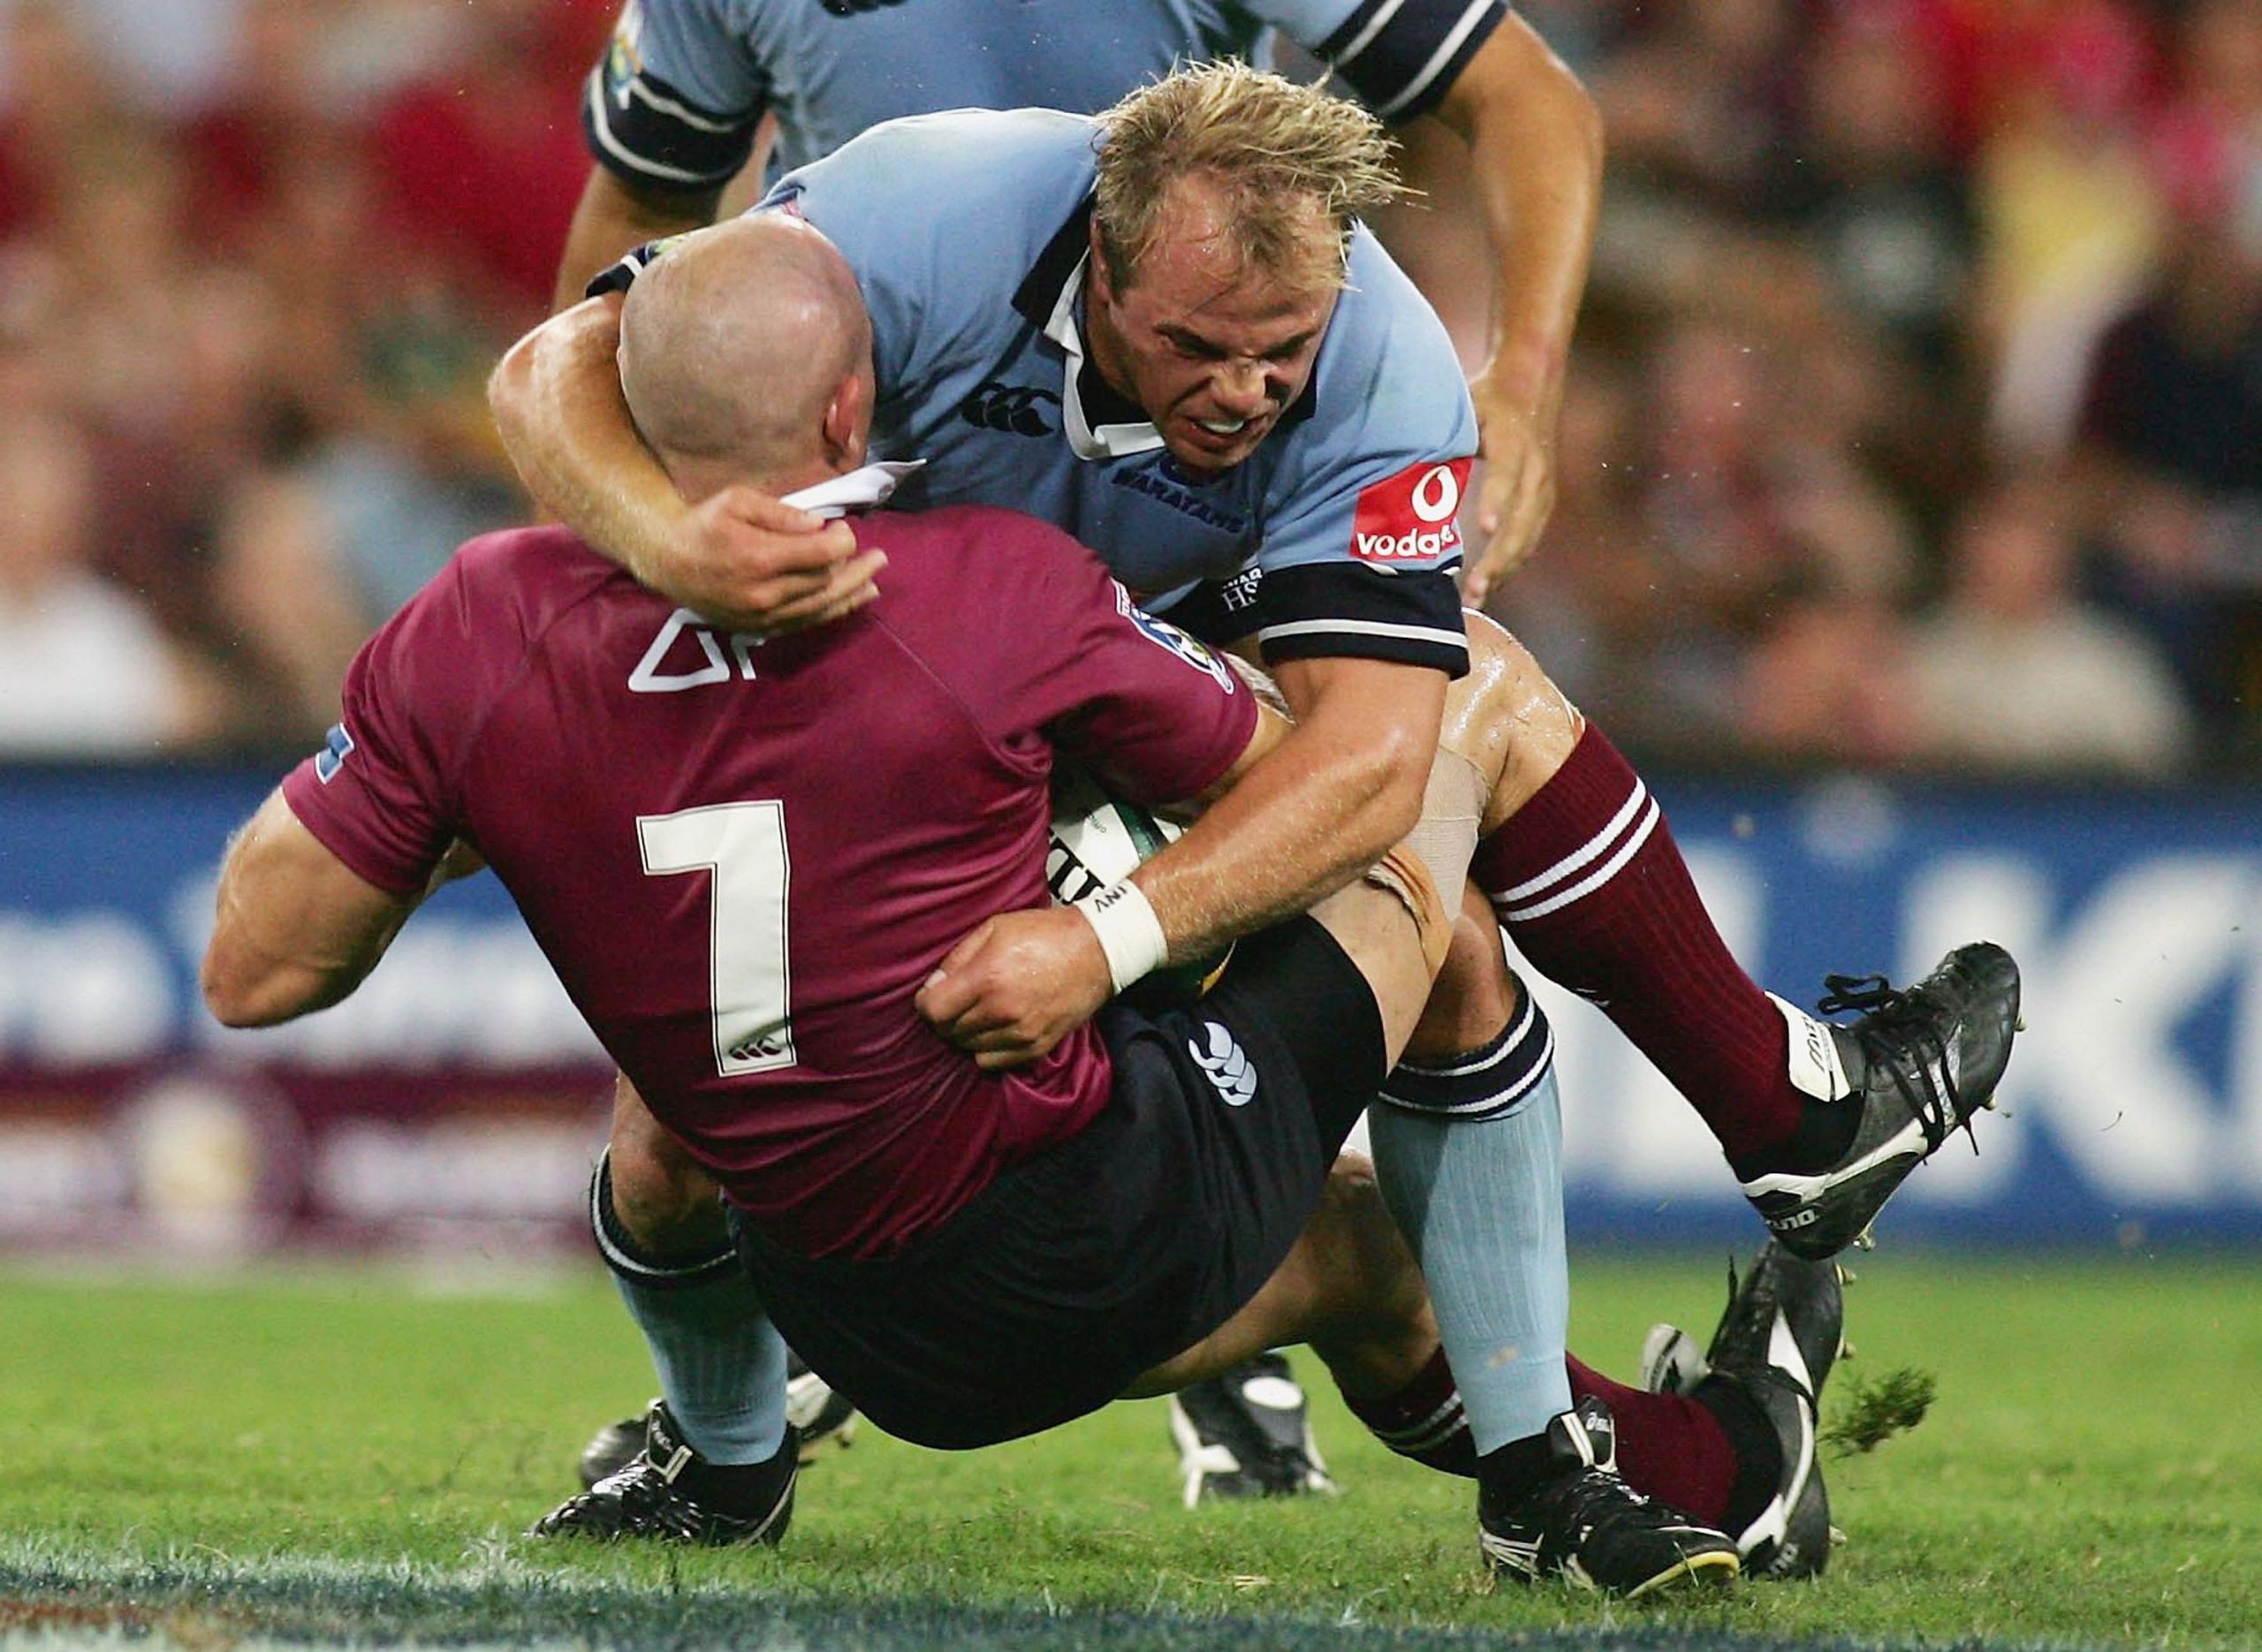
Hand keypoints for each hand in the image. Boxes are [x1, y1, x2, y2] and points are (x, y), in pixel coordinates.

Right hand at [650, 485, 886, 635]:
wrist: (667, 560)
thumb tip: (820, 525)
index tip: (846, 529)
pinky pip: (804, 624)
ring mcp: (763, 616)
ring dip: (852, 595)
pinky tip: (850, 602)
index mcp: (760, 557)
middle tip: (880, 556)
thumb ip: (781, 513)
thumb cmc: (704, 522)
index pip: (821, 555)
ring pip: (820, 608)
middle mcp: (765, 593)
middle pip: (827, 583)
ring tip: (874, 583)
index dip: (843, 542)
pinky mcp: (759, 628)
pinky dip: (831, 613)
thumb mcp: (738, 500)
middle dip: (857, 568)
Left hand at [915, 907, 1112, 1070]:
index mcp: (987, 978)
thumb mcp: (994, 928)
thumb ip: (958, 958)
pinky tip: (994, 1028)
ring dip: (965, 1032)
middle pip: (949, 1031)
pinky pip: (992, 1061)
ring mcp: (1021, 1033)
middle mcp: (1001, 1010)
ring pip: (968, 1047)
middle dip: (946, 1016)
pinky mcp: (1037, 1046)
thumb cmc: (1044, 933)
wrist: (1096, 951)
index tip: (933, 994)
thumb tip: (933, 985)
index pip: (934, 1011)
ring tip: (978, 1011)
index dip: (926, 1003)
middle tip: (957, 1000)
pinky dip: (986, 1048)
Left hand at [1461, 366, 1560, 606]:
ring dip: (1503, 570)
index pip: (1504, 476)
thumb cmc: (1486, 399)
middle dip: (1497, 559)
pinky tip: (1489, 585)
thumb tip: (1404, 467)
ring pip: (1527, 538)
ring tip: (1475, 598)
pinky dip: (1510, 564)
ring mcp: (1544, 488)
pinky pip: (1530, 539)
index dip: (1495, 502)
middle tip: (1471, 590)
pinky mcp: (1544, 501)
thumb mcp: (1465, 407)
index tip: (1484, 530)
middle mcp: (1535, 469)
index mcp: (1513, 442)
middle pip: (1520, 521)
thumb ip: (1445, 436)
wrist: (1532, 385)